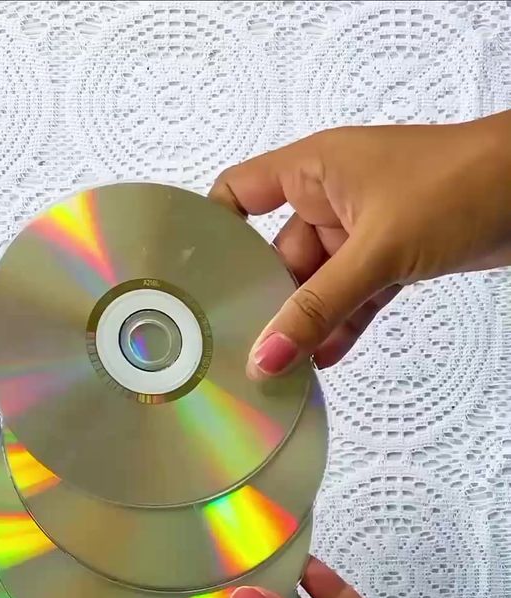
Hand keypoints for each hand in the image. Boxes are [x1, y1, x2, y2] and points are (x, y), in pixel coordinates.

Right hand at [210, 113, 510, 372]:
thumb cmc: (464, 182)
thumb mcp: (376, 251)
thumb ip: (319, 309)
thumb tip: (269, 354)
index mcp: (314, 168)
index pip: (240, 192)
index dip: (214, 231)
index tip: (194, 278)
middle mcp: (332, 196)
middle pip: (276, 255)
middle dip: (264, 301)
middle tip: (240, 348)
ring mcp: (363, 229)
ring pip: (317, 284)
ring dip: (304, 324)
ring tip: (279, 368)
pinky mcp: (393, 257)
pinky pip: (352, 298)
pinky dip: (340, 327)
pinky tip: (323, 361)